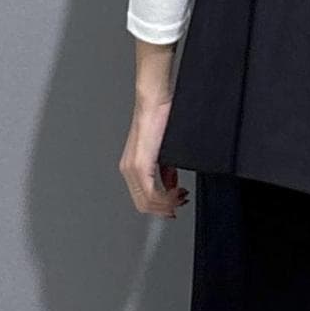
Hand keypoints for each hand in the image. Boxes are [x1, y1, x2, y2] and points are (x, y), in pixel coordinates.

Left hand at [119, 96, 187, 217]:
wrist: (155, 102)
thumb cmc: (160, 119)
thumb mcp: (165, 152)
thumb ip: (166, 172)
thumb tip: (171, 185)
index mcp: (132, 167)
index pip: (143, 200)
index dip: (161, 207)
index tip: (176, 204)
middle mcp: (128, 169)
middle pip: (143, 205)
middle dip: (165, 208)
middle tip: (181, 202)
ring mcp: (132, 168)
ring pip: (147, 202)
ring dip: (167, 203)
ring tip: (181, 196)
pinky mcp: (140, 164)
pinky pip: (151, 192)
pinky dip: (166, 197)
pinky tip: (177, 191)